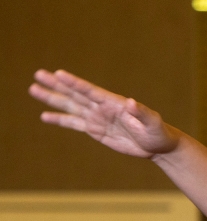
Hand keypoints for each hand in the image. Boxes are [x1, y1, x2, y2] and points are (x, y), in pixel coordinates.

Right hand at [29, 69, 179, 157]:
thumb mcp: (153, 123)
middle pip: (75, 94)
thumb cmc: (158, 132)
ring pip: (70, 106)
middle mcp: (102, 108)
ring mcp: (97, 118)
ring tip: (34, 89)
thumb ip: (142, 112)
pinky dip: (60, 120)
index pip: (91, 91)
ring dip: (52, 99)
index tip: (59, 74)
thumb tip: (131, 102)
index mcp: (114, 103)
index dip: (75, 83)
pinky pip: (74, 124)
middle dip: (56, 85)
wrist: (158, 146)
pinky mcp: (95, 130)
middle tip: (38, 75)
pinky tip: (45, 116)